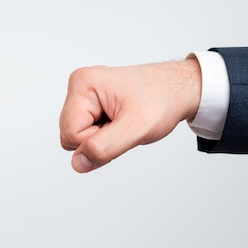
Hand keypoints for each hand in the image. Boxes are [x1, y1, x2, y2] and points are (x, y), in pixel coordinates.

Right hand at [59, 59, 201, 172]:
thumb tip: (77, 163)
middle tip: (124, 125)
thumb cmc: (161, 100)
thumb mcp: (137, 128)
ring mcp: (84, 94)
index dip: (96, 141)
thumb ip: (104, 147)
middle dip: (98, 139)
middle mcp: (79, 86)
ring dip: (102, 138)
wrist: (177, 89)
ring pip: (77, 135)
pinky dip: (104, 133)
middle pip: (69, 135)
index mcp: (83, 84)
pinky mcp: (91, 103)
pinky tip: (120, 121)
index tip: (121, 127)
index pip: (70, 134)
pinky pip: (86, 131)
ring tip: (123, 122)